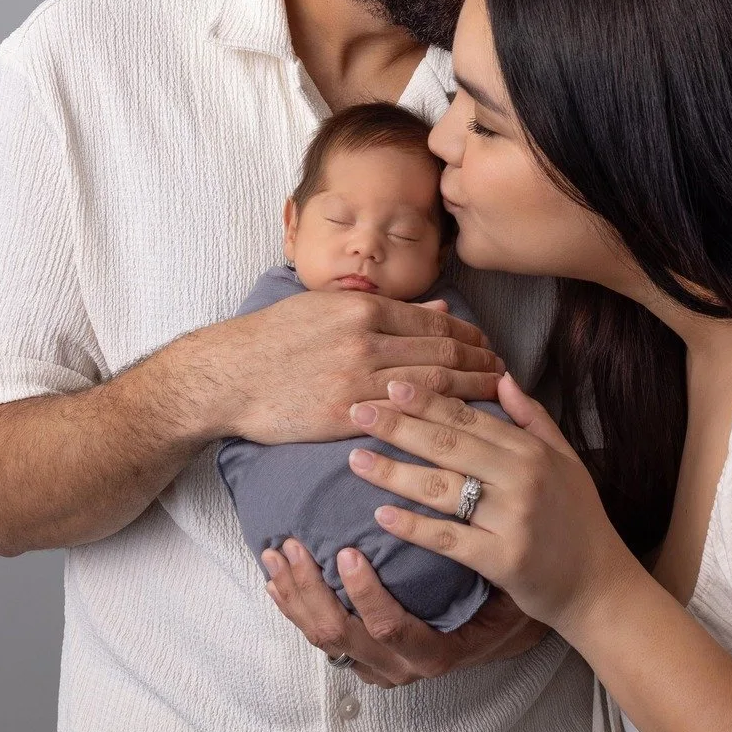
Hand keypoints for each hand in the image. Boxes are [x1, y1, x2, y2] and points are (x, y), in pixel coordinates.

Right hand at [182, 292, 504, 445]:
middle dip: (481, 362)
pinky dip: (438, 418)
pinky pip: (405, 417)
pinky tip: (458, 425)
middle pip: (443, 352)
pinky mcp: (345, 415)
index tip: (488, 345)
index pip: (434, 322)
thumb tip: (437, 308)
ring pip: (433, 384)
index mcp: (362, 307)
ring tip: (496, 395)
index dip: (469, 335)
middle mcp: (365, 339)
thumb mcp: (326, 306)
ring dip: (471, 390)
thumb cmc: (271, 338)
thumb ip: (384, 307)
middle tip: (505, 372)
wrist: (226, 375)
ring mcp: (356, 378)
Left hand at [260, 537, 547, 685]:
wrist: (502, 639)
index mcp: (435, 653)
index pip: (388, 628)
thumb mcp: (507, 589)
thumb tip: (468, 515)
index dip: (363, 593)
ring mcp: (376, 667)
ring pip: (322, 640)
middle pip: (338, 635)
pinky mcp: (361, 660)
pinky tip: (277, 581)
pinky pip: (320, 640)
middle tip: (292, 547)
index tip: (348, 552)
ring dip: (293, 597)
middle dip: (309, 590)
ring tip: (275, 556)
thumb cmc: (505, 607)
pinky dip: (294, 609)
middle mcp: (399, 667)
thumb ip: (485, 564)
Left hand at [343, 374, 636, 633]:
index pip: (470, 418)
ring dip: (394, 473)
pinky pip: (449, 539)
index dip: (428, 400)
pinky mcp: (503, 560)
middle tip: (358, 412)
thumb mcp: (565, 459)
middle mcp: (523, 479)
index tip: (390, 386)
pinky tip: (381, 515)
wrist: (600, 586)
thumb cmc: (579, 520)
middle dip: (399, 427)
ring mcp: (513, 519)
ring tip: (355, 461)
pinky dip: (413, 526)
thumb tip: (502, 374)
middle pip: (449, 446)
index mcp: (533, 451)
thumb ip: (532, 417)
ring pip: (442, 489)